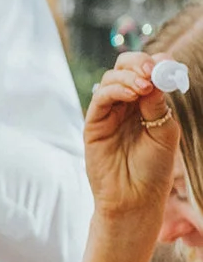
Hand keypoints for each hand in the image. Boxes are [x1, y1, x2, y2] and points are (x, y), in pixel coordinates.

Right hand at [85, 49, 180, 230]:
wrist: (135, 198)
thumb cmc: (154, 169)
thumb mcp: (164, 131)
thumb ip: (158, 104)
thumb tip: (155, 75)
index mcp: (147, 104)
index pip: (147, 71)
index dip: (156, 63)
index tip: (167, 65)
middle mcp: (126, 105)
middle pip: (125, 68)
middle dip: (139, 63)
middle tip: (152, 71)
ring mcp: (109, 113)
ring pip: (111, 78)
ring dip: (130, 76)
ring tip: (145, 87)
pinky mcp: (94, 124)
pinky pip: (100, 98)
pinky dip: (116, 89)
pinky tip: (132, 93)